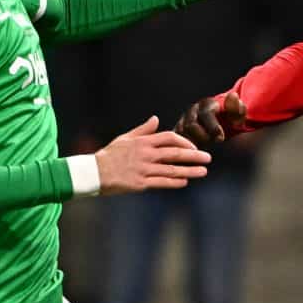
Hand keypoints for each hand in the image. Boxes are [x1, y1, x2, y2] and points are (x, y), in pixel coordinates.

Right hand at [93, 116, 209, 194]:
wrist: (94, 172)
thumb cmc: (110, 154)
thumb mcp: (126, 138)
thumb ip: (143, 130)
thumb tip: (156, 119)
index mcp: (143, 142)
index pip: (169, 138)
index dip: (184, 142)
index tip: (194, 147)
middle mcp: (145, 154)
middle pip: (175, 154)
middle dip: (194, 156)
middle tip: (208, 158)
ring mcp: (143, 169)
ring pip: (172, 169)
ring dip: (189, 171)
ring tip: (203, 172)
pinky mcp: (140, 183)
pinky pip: (162, 182)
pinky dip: (175, 182)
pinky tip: (185, 181)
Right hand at [177, 91, 244, 146]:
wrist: (221, 122)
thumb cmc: (230, 120)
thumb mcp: (237, 114)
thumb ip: (236, 108)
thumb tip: (233, 95)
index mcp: (206, 104)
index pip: (206, 114)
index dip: (213, 128)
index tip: (221, 138)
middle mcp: (192, 111)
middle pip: (191, 126)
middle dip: (203, 136)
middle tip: (213, 142)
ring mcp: (183, 120)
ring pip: (182, 134)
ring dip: (194, 142)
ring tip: (206, 145)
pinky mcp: (178, 130)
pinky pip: (176, 140)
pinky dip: (185, 146)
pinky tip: (195, 150)